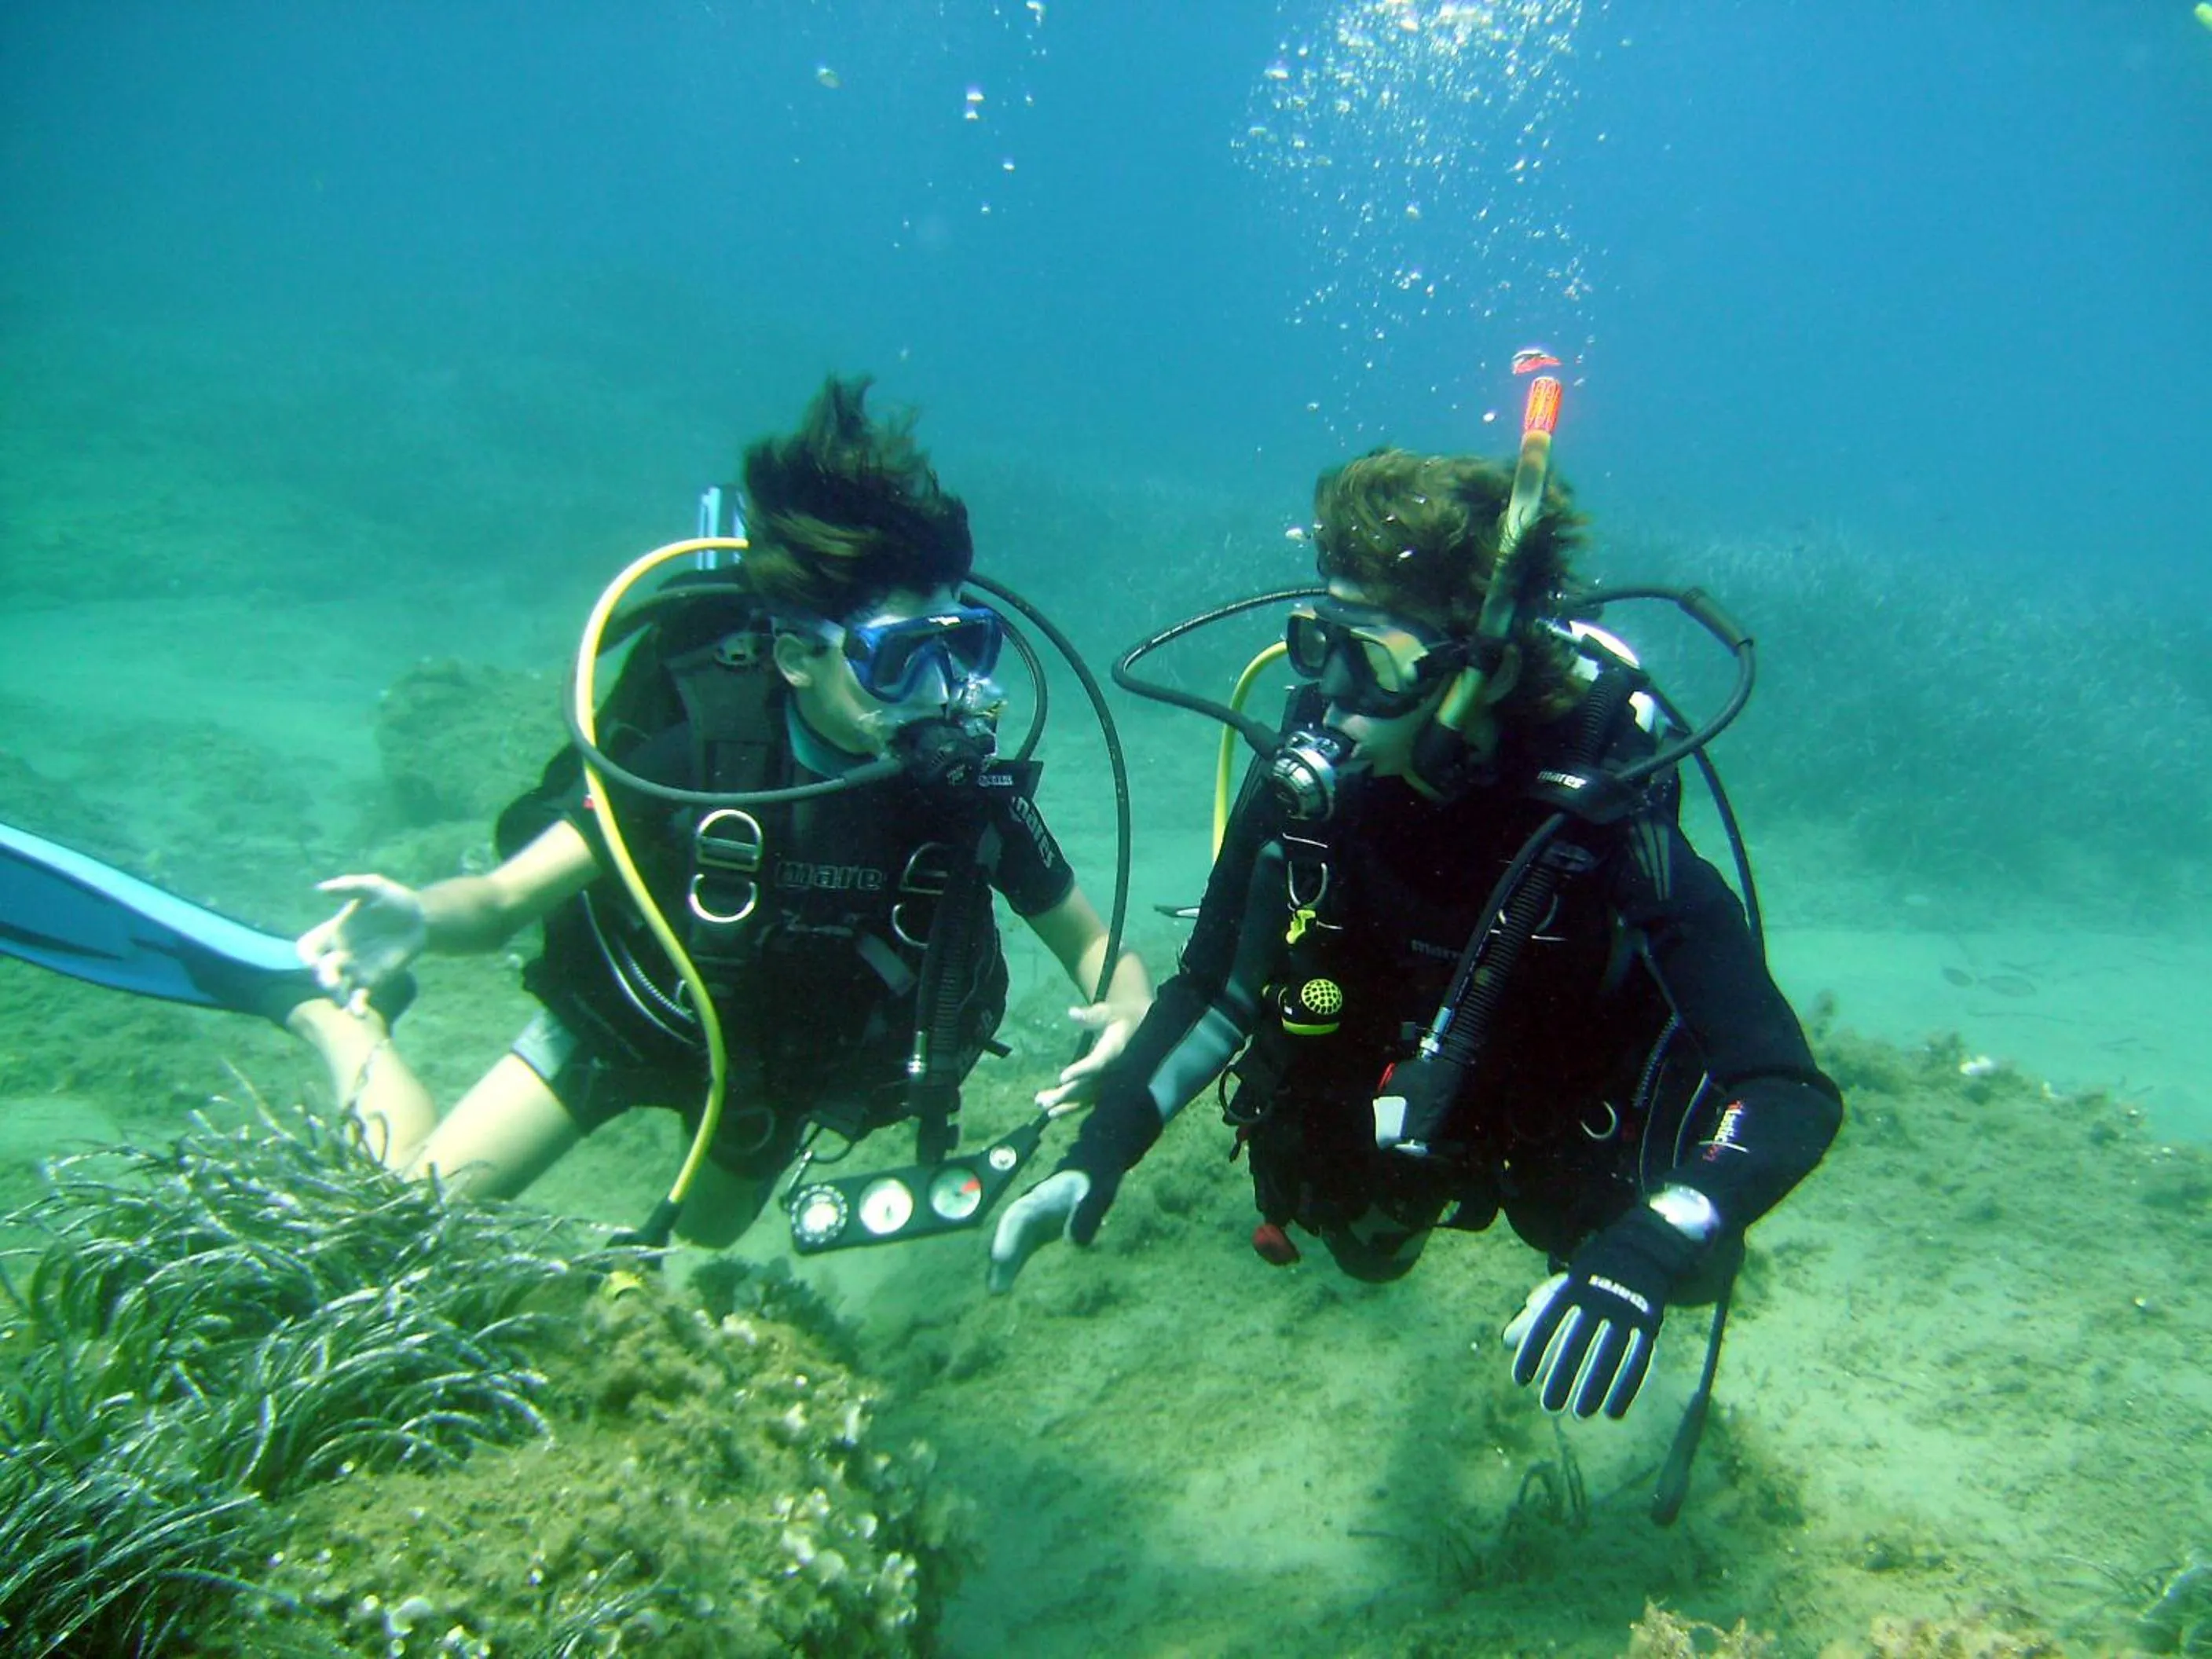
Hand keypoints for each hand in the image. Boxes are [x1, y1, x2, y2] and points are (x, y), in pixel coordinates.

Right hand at [297, 874, 429, 1016]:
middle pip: (319, 972)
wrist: (419, 918)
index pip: (308, 947)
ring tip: (343, 1000)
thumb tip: (320, 888)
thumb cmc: (392, 900)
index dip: (305, 954)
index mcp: (332, 932)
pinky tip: (359, 1013)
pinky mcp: (373, 981)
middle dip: (322, 977)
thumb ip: (349, 886)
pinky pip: (359, 998)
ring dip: (336, 995)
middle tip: (331, 981)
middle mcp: (339, 953)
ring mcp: (355, 970)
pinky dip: (356, 1007)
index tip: (311, 959)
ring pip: (337, 988)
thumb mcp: (374, 887)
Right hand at [985, 1167, 1118, 1292]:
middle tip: (995, 1287)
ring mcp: (1030, 1222)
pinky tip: (1006, 1286)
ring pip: (1011, 1244)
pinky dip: (1013, 1266)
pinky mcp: (1036, 1233)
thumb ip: (1087, 1213)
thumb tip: (1074, 1242)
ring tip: (997, 1292)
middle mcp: (1028, 1210)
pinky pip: (1021, 1250)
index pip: (1018, 1217)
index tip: (1000, 1258)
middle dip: (1001, 1258)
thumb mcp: (1095, 1193)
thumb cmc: (1094, 1182)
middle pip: (1008, 1234)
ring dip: (1003, 1266)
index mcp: (1040, 1198)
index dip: (1007, 1238)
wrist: (1092, 1173)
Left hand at [1034, 1000, 1141, 1110]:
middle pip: (1089, 1086)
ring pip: (1087, 1097)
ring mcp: (1111, 1082)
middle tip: (1043, 1101)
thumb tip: (1072, 1013)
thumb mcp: (1109, 1011)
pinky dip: (1072, 1107)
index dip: (1082, 1071)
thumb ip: (1092, 1015)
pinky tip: (1053, 1113)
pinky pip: (1089, 1101)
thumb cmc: (1121, 1017)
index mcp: (1115, 1050)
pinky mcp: (1106, 1088)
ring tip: (1043, 1106)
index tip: (1063, 1078)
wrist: (1142, 1030)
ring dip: (1065, 1104)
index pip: (1098, 1063)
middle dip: (1066, 1094)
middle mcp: (1114, 1071)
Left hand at [1505, 1205, 1703, 1419]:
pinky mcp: (1650, 1322)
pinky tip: (1613, 1413)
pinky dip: (1626, 1388)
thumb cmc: (1590, 1277)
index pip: (1546, 1320)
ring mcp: (1627, 1308)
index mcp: (1573, 1284)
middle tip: (1548, 1406)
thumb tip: (1506, 1342)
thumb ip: (1534, 1313)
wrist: (1644, 1249)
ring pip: (1609, 1354)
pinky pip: (1639, 1360)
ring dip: (1595, 1387)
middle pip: (1578, 1341)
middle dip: (1562, 1376)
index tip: (1519, 1380)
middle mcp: (1600, 1296)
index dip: (1531, 1351)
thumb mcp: (1562, 1286)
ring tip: (1579, 1414)